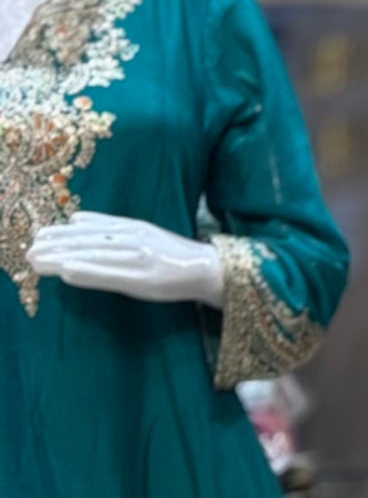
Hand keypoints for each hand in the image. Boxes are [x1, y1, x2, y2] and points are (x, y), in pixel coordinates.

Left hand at [29, 216, 224, 306]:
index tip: (38, 235)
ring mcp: (137, 259)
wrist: (209, 269)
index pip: (89, 229)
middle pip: (86, 242)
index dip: (61, 232)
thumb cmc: (174, 255)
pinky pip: (110, 275)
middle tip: (29, 252)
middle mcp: (131, 239)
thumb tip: (76, 218)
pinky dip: (88, 273)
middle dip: (55, 246)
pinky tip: (67, 273)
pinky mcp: (144, 279)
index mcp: (129, 227)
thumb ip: (110, 226)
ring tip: (38, 263)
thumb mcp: (143, 232)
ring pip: (93, 257)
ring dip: (62, 260)